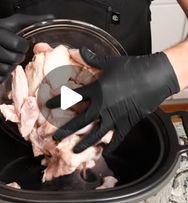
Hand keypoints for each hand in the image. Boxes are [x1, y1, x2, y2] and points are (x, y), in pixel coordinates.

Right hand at [0, 13, 52, 83]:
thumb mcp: (12, 23)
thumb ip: (32, 21)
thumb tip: (51, 18)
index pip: (17, 44)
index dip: (23, 46)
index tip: (20, 45)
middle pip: (13, 59)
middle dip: (18, 57)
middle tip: (15, 54)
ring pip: (6, 70)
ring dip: (11, 67)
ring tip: (8, 60)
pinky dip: (3, 75)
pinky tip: (1, 66)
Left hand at [47, 47, 179, 152]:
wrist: (154, 76)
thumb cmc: (132, 68)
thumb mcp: (110, 62)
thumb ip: (93, 59)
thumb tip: (81, 51)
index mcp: (96, 90)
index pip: (72, 98)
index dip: (58, 102)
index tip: (48, 107)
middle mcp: (102, 105)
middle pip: (80, 121)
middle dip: (66, 130)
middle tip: (54, 138)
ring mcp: (114, 116)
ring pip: (95, 134)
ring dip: (84, 143)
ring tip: (74, 150)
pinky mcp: (126, 122)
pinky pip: (116, 137)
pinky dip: (110, 145)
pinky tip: (104, 151)